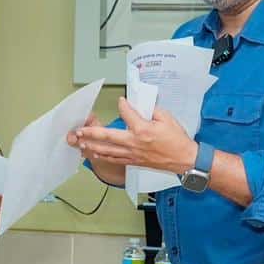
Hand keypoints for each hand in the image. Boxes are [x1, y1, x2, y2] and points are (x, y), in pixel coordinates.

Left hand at [73, 98, 198, 173]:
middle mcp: (134, 142)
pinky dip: (103, 157)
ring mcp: (133, 154)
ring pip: (108, 150)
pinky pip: (115, 159)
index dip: (122, 105)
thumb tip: (141, 106)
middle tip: (79, 130)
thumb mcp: (167, 118)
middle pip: (107, 136)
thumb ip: (151, 110)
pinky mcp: (134, 161)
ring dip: (92, 146)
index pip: (126, 113)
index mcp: (143, 129)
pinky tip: (95, 154)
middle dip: (91, 133)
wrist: (185, 159)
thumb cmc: (178, 141)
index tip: (120, 101)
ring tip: (81, 142)